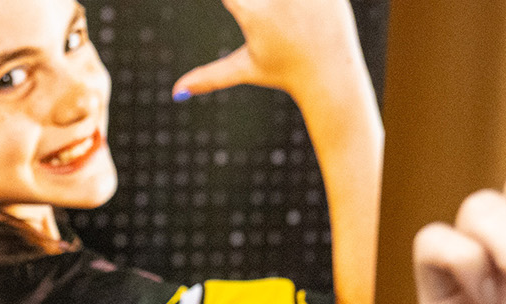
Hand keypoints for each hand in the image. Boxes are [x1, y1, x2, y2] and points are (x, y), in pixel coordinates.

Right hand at [173, 0, 368, 103]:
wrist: (329, 74)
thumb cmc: (284, 71)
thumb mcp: (244, 68)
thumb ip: (210, 76)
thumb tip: (176, 92)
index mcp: (253, 13)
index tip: (240, 1)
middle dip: (264, 1)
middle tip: (265, 8)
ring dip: (283, 2)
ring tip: (284, 10)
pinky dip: (308, 0)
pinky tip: (306, 7)